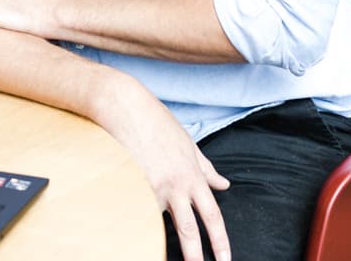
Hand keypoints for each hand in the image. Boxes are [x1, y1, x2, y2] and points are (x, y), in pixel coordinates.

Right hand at [94, 77, 231, 260]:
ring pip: (159, 220)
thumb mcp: (188, 143)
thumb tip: (224, 184)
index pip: (212, 215)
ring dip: (158, 231)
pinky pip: (137, 206)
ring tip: (156, 239)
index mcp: (192, 175)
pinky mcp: (131, 183)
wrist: (125, 106)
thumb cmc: (156, 121)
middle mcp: (175, 185)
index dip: (220, 240)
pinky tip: (131, 206)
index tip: (225, 258)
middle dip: (196, 255)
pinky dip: (137, 209)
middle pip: (189, 229)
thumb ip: (207, 168)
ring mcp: (152, 186)